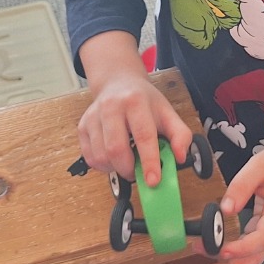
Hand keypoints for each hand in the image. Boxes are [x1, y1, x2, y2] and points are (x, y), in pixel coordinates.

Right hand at [76, 33, 191, 186]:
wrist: (118, 83)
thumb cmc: (144, 102)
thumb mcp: (167, 112)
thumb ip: (180, 135)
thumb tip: (181, 157)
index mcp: (136, 102)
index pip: (143, 136)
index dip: (149, 161)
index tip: (153, 181)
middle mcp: (111, 107)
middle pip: (116, 149)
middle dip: (129, 169)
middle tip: (138, 174)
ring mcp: (93, 116)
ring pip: (101, 156)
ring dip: (116, 168)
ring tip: (127, 162)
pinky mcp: (82, 126)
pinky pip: (90, 157)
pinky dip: (103, 166)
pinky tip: (113, 157)